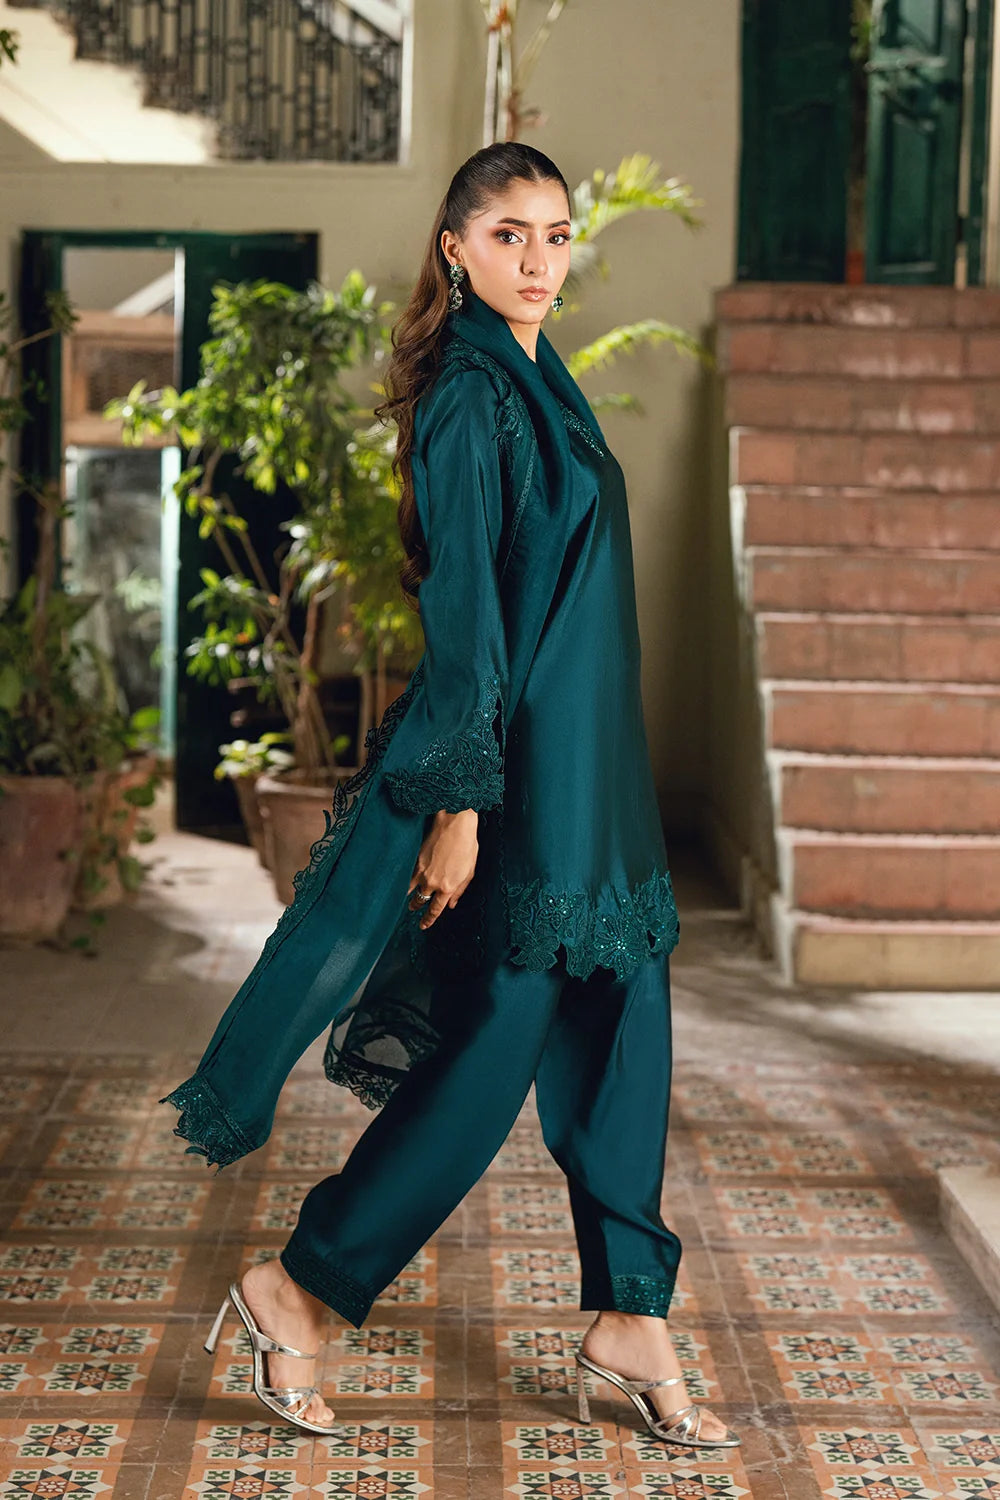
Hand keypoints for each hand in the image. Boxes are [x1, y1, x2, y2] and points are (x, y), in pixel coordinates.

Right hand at [408, 808, 479, 929]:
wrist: (454, 823)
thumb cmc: (466, 845)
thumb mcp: (469, 871)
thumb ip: (460, 890)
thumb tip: (452, 904)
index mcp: (447, 887)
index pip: (435, 909)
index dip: (428, 919)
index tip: (423, 925)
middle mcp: (432, 882)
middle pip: (420, 901)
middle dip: (416, 907)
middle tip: (413, 909)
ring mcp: (421, 871)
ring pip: (409, 890)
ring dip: (409, 896)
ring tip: (407, 898)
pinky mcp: (414, 860)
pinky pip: (406, 876)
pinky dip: (404, 881)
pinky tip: (404, 882)